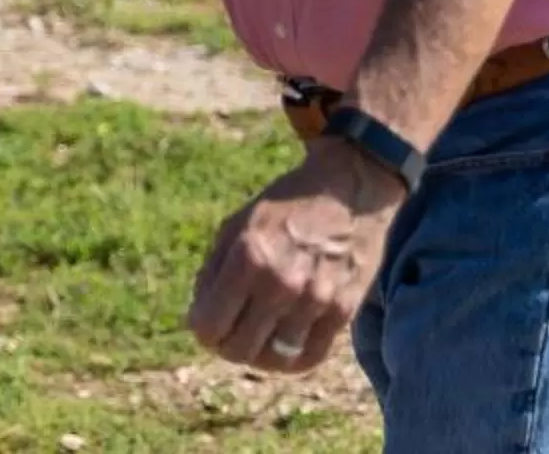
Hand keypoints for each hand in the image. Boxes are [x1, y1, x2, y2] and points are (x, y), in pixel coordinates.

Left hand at [184, 141, 401, 373]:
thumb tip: (200, 315)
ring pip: (274, 360)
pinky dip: (292, 359)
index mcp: (248, 256)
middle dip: (225, 346)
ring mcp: (315, 299)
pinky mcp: (343, 310)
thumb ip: (215, 270)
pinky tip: (284, 345)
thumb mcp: (238, 224)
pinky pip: (310, 357)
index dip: (201, 329)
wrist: (349, 188)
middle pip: (239, 349)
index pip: (209, 325)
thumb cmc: (286, 205)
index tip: (206, 323)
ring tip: (256, 340)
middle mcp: (281, 282)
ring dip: (259, 355)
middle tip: (229, 334)